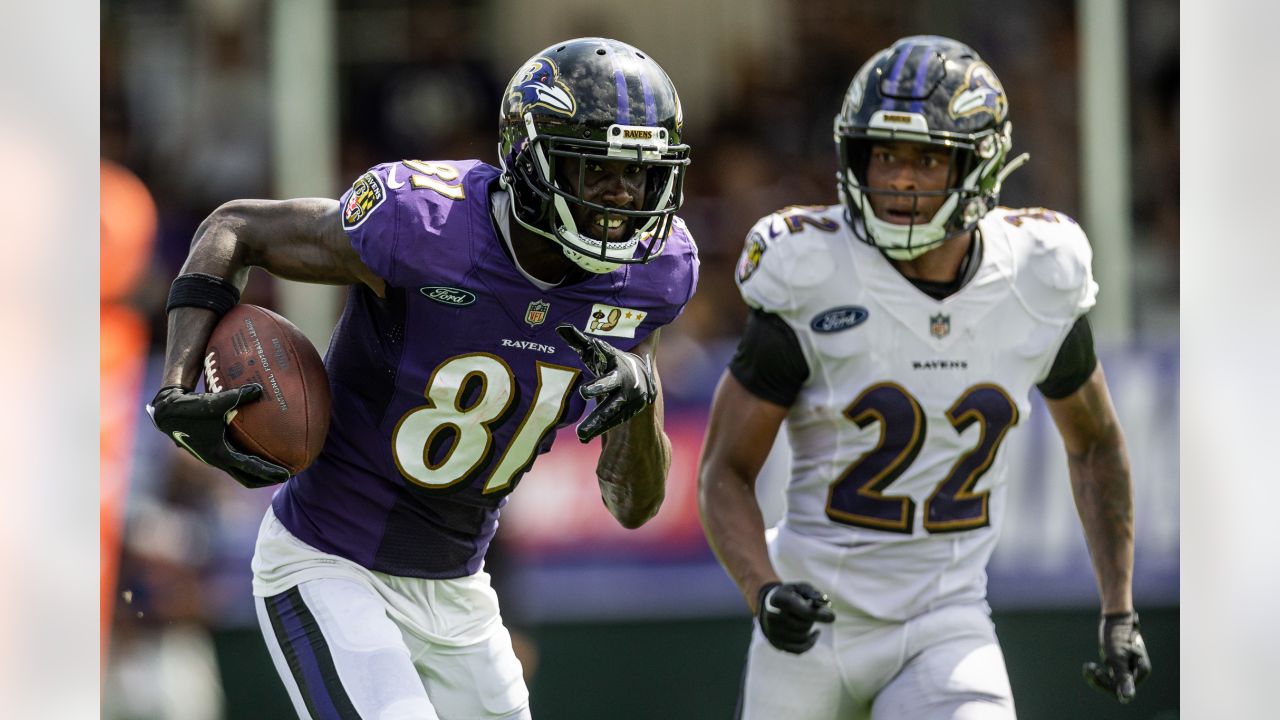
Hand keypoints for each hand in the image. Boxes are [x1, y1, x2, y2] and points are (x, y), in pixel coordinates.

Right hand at [147, 384, 290, 487]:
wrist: (167, 412)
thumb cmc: (190, 408)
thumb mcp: (214, 402)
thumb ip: (238, 396)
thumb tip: (259, 389)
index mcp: (220, 454)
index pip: (251, 468)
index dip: (270, 472)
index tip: (288, 474)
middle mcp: (218, 460)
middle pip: (247, 477)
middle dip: (266, 479)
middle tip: (286, 475)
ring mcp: (213, 457)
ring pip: (239, 471)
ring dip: (256, 472)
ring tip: (275, 466)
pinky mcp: (211, 450)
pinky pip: (233, 459)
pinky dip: (246, 459)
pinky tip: (256, 446)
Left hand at [556, 325, 655, 441]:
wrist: (641, 380)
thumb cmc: (611, 365)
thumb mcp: (597, 354)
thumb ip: (579, 341)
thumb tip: (560, 328)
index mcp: (616, 360)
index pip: (608, 353)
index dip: (602, 349)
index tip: (595, 344)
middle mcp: (624, 379)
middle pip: (609, 383)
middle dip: (597, 387)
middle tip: (583, 391)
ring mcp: (628, 398)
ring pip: (610, 410)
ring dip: (596, 422)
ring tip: (580, 434)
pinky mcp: (628, 413)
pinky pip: (612, 422)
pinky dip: (598, 429)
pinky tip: (584, 438)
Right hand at [756, 581, 835, 653]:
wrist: (767, 605)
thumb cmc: (789, 594)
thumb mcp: (800, 588)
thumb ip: (814, 594)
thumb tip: (827, 608)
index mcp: (779, 600)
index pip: (803, 611)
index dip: (819, 615)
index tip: (832, 617)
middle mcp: (773, 617)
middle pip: (805, 624)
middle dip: (812, 617)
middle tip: (810, 610)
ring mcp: (773, 632)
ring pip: (803, 637)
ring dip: (810, 628)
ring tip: (807, 619)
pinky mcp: (776, 643)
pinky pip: (799, 649)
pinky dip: (810, 643)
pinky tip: (815, 634)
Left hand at [1083, 611, 1151, 702]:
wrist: (1113, 616)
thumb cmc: (1116, 634)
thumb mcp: (1116, 656)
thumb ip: (1122, 677)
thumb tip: (1126, 697)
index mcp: (1141, 671)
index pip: (1125, 691)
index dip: (1108, 686)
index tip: (1096, 671)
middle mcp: (1137, 671)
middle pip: (1118, 688)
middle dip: (1100, 681)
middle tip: (1088, 668)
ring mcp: (1127, 668)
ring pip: (1111, 683)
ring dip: (1097, 677)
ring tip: (1087, 667)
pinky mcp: (1119, 665)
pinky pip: (1108, 677)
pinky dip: (1097, 673)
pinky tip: (1088, 666)